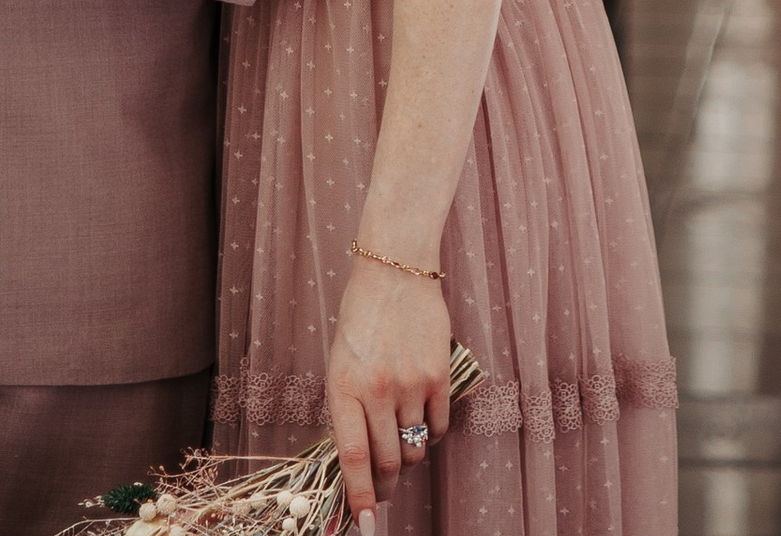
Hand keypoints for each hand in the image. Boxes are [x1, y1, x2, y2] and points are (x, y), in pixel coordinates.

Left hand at [326, 253, 451, 527]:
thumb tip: (360, 460)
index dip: (359, 495)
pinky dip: (432, 434)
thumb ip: (349, 408)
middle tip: (386, 485)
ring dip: (409, 455)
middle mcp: (377, 389)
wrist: (395, 269)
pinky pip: (438, 425)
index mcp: (344, 386)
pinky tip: (424, 421)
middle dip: (386, 482)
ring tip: (403, 440)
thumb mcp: (341, 363)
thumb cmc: (361, 317)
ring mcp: (410, 382)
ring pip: (414, 447)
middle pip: (387, 460)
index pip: (353, 457)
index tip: (366, 521)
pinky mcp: (439, 373)